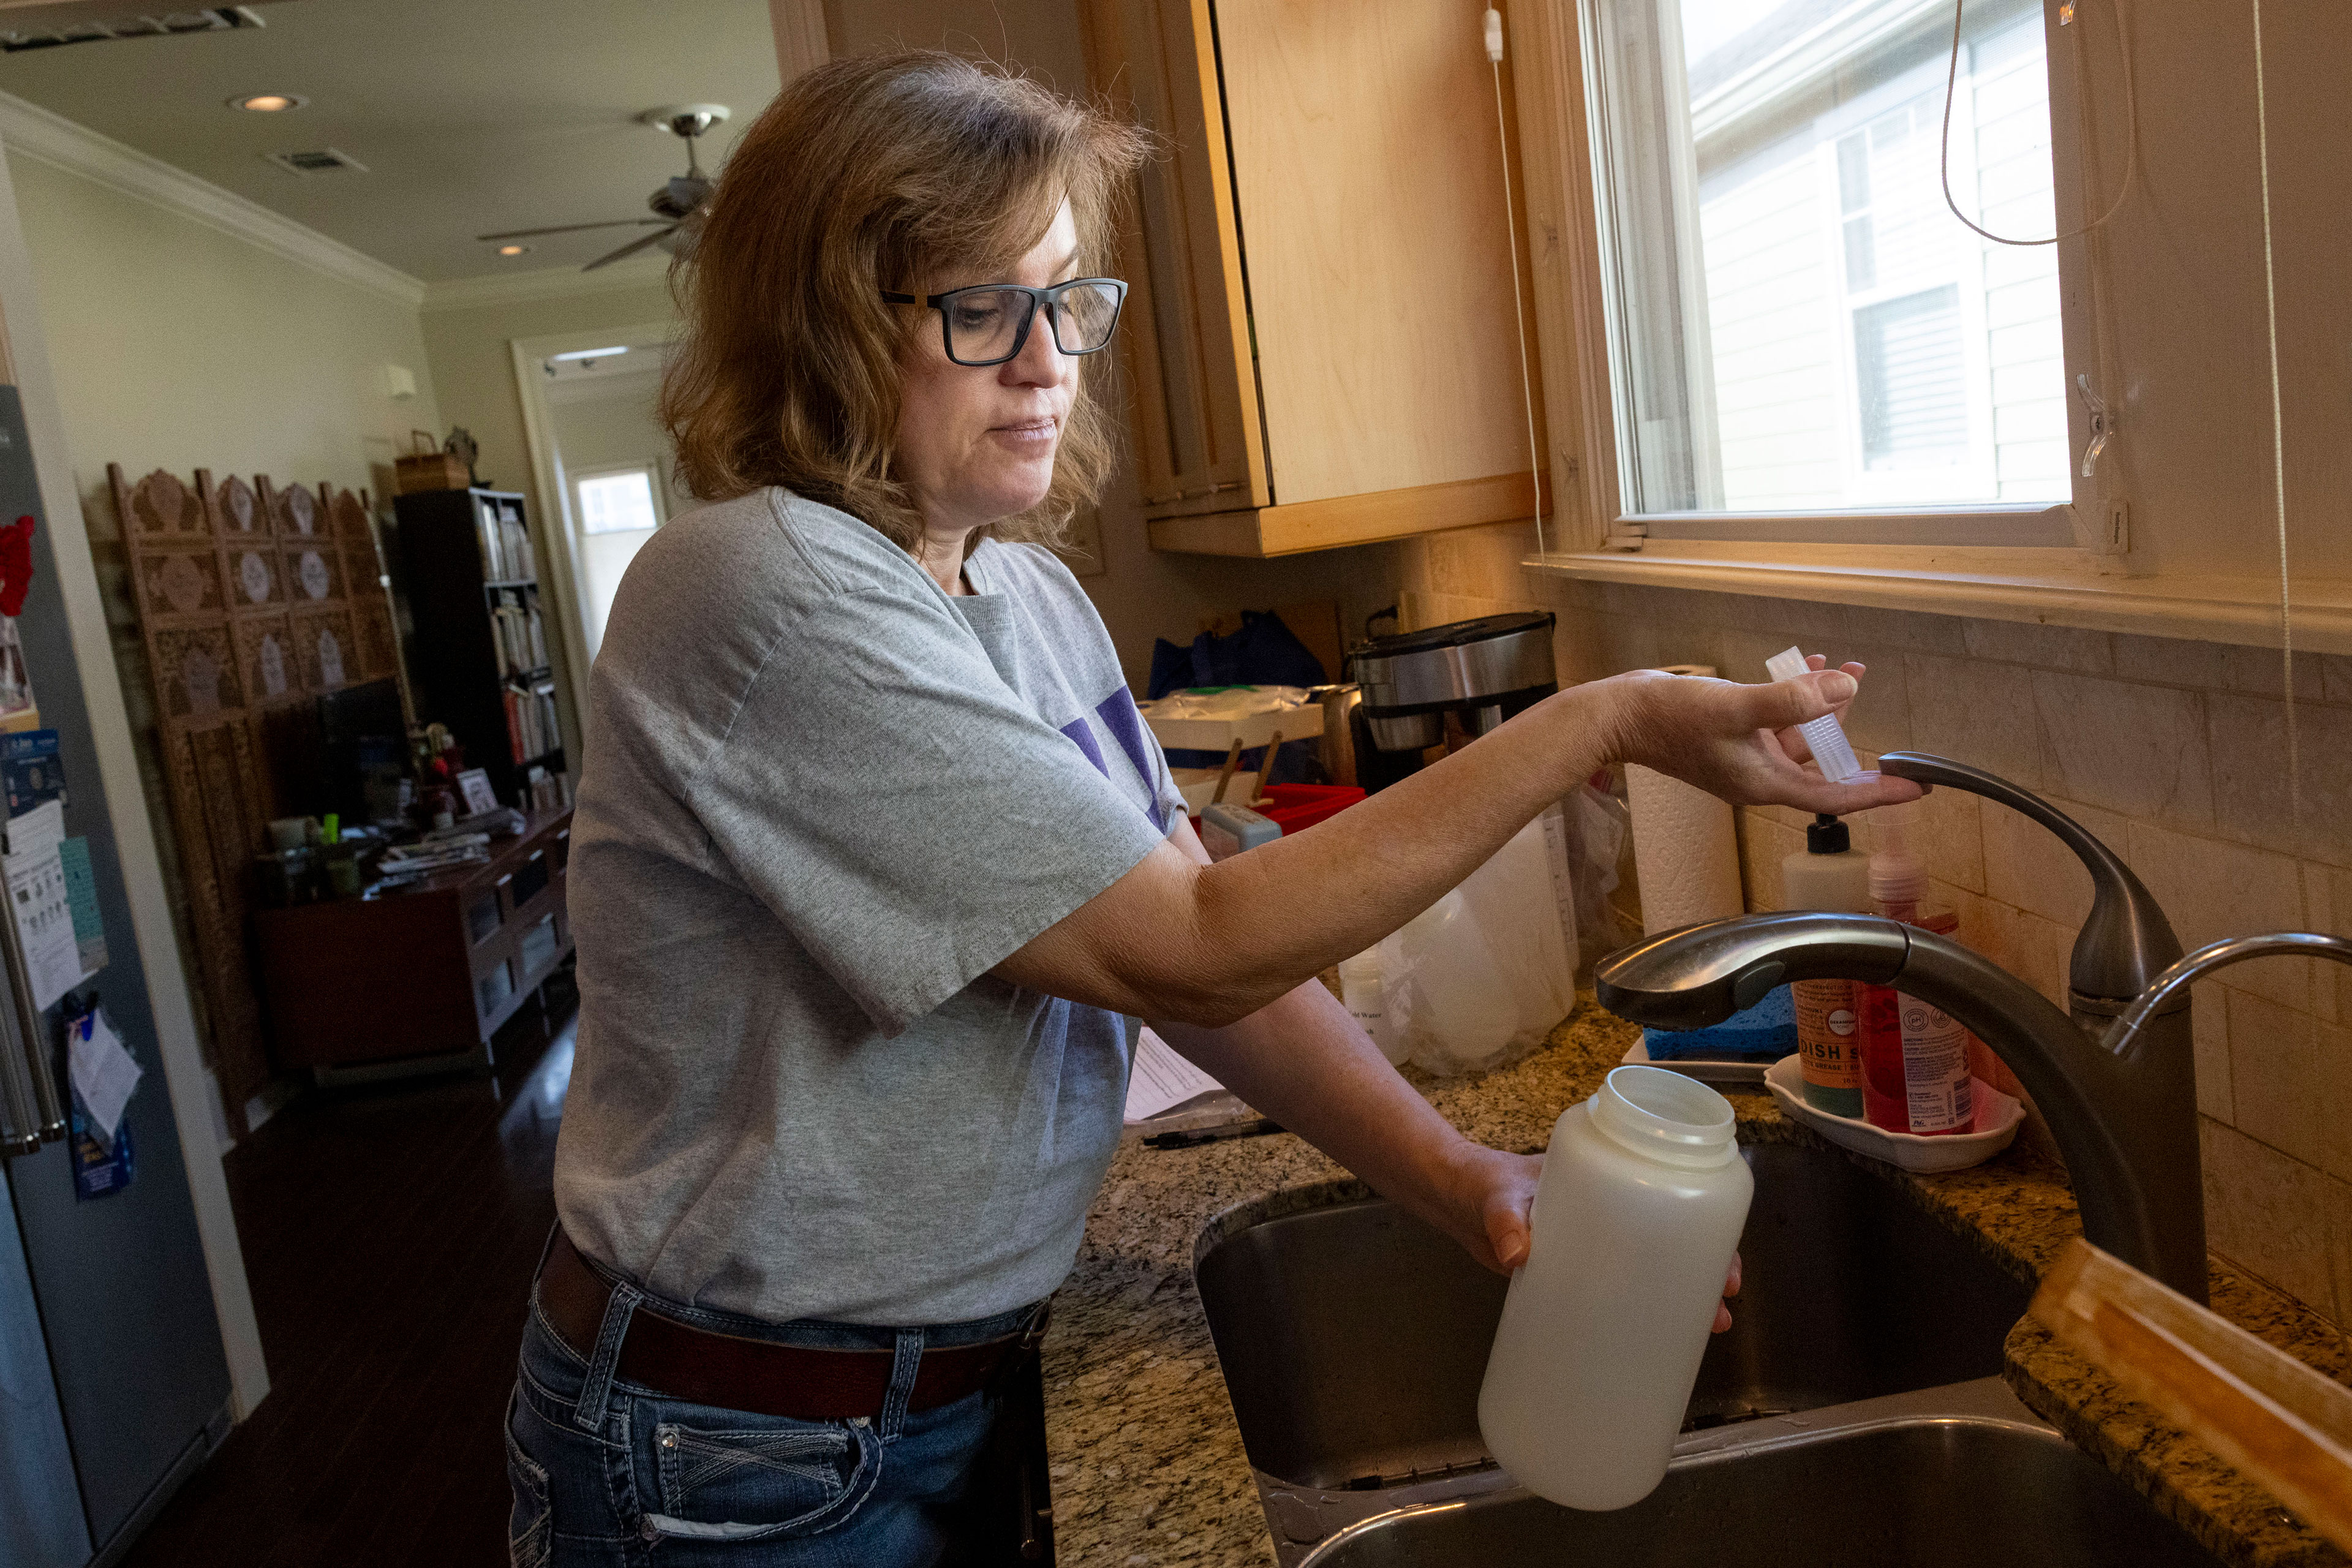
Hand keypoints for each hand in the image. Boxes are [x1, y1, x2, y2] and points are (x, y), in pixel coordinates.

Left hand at [1443, 1145, 1744, 1334]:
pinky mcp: (1577, 1272)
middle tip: (1722, 1310)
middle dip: (1706, 1273)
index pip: (1673, 1198)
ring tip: (1707, 1332)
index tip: (1728, 1263)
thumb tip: (1515, 1254)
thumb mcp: (1498, 1198)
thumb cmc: (1484, 1185)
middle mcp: (1611, 1212)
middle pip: (1674, 1239)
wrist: (1456, 1202)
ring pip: (1653, 1268)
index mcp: (1606, 1182)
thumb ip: (1504, 1221)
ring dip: (1681, 1298)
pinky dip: (1641, 1312)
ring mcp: (1596, 1245)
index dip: (1708, 1229)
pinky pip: (1621, 1290)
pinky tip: (1654, 1343)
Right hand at [1596, 659, 1924, 816]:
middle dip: (1847, 724)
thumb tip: (1844, 689)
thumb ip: (1792, 701)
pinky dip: (1793, 697)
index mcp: (1765, 783)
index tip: (1916, 787)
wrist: (1620, 715)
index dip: (1879, 792)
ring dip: (1821, 702)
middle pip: (1822, 761)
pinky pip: (1777, 721)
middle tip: (1862, 682)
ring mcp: (1745, 757)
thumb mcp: (1737, 708)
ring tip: (1839, 665)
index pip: (1836, 796)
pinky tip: (1803, 668)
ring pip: (1801, 735)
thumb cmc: (1669, 719)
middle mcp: (1759, 776)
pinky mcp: (1732, 737)